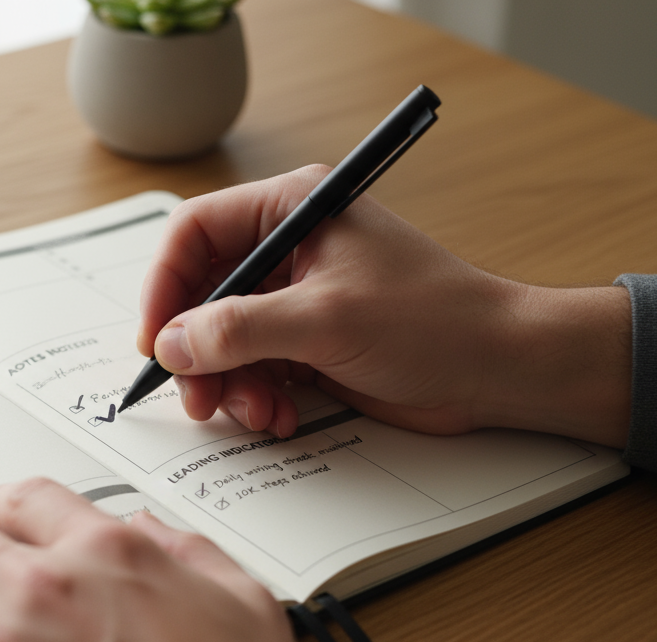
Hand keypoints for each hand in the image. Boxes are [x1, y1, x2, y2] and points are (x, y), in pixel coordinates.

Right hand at [137, 166, 631, 446]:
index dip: (165, 286)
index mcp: (293, 210)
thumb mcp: (325, 321)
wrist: (500, 369)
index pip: (195, 233)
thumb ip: (240, 329)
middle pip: (202, 293)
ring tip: (253, 412)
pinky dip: (254, 397)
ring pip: (223, 339)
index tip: (156, 340)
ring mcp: (297, 297)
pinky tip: (278, 417)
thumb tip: (172, 344)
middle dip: (196, 350)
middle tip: (196, 394)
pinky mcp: (308, 342)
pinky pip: (253, 368)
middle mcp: (289, 247)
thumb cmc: (436, 321)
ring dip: (227, 383)